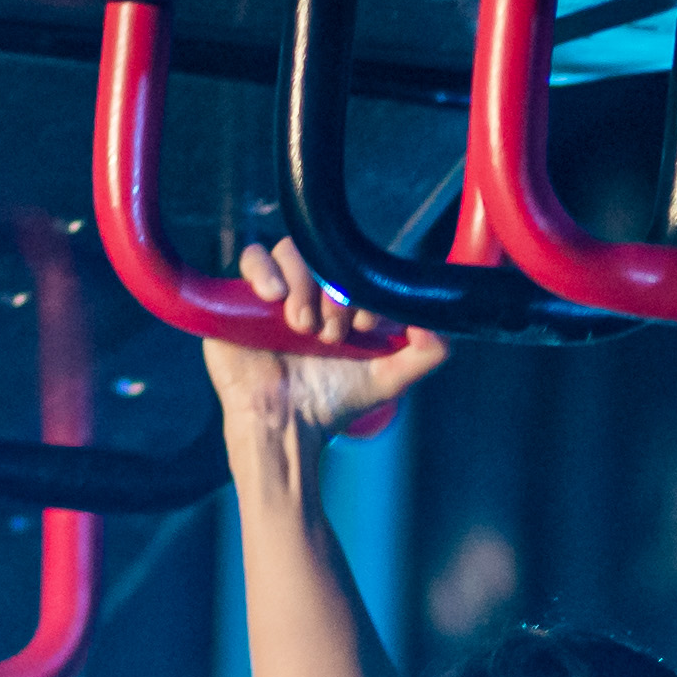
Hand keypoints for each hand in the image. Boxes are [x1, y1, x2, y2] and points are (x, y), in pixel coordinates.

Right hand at [201, 237, 445, 439]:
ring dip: (303, 283)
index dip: (364, 288)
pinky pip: (252, 259)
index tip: (366, 324)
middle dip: (334, 292)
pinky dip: (265, 270)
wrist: (284, 426)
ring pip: (290, 250)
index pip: (356, 267)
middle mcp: (310, 291)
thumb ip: (425, 353)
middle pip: (324, 256)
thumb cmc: (332, 403)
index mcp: (343, 301)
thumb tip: (436, 323)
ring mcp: (274, 292)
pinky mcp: (240, 297)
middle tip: (333, 333)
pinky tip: (274, 296)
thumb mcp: (389, 379)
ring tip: (303, 325)